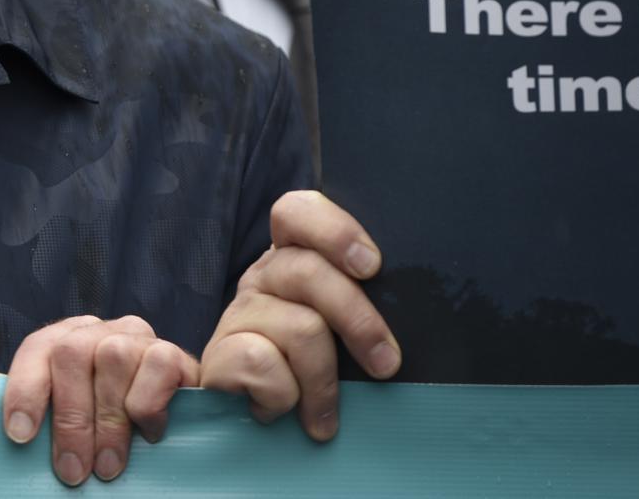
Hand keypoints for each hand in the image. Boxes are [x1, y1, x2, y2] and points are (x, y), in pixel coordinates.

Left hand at [0, 314, 198, 486]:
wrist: (170, 425)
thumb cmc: (104, 425)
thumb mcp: (64, 414)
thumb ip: (32, 400)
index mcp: (65, 339)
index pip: (37, 349)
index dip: (24, 390)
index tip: (19, 436)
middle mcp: (99, 331)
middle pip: (71, 354)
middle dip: (69, 420)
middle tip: (72, 472)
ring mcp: (137, 338)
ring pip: (112, 358)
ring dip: (109, 422)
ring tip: (107, 467)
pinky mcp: (175, 354)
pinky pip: (157, 366)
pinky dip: (149, 406)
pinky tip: (148, 436)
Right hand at [200, 190, 400, 440]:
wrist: (256, 427)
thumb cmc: (319, 374)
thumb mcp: (349, 332)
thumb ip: (370, 306)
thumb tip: (420, 306)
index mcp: (292, 260)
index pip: (296, 212)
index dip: (333, 231)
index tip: (372, 267)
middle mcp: (262, 278)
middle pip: (309, 271)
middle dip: (358, 321)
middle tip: (386, 365)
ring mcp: (239, 314)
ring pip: (300, 327)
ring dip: (324, 382)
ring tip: (326, 417)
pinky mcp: (218, 354)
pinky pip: (262, 362)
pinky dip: (284, 396)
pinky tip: (282, 409)